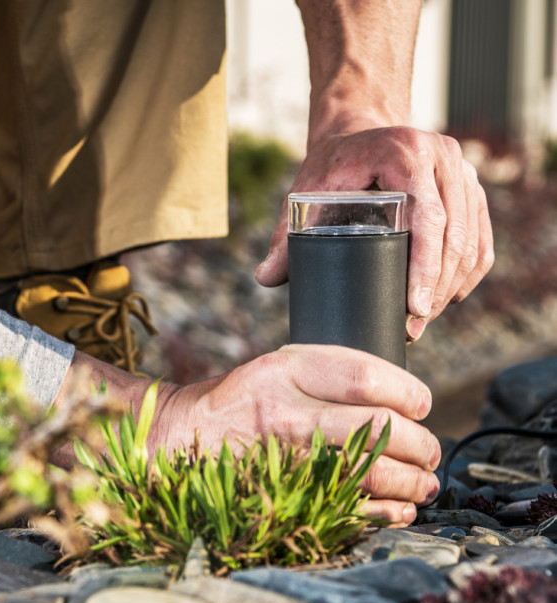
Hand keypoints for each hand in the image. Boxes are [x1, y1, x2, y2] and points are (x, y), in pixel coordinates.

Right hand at [151, 344, 440, 525]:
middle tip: (429, 450)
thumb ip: (328, 372)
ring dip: (412, 481)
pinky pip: (351, 510)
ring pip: (370, 472)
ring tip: (423, 482)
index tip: (421, 404)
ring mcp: (282, 457)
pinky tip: (399, 508)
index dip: (409, 393)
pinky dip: (387, 513)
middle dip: (420, 443)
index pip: (366, 377)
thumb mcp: (274, 366)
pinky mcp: (281, 494)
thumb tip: (400, 394)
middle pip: (377, 426)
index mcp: (283, 370)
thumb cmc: (239, 401)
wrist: (180, 438)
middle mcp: (283, 411)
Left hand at [255, 125, 493, 340]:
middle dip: (437, 287)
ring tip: (425, 319)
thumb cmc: (331, 164)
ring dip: (453, 284)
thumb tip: (265, 278)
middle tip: (415, 325)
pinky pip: (481, 236)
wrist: (358, 133)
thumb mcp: (306, 192)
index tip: (414, 308)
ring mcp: (463, 171)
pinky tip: (450, 296)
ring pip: (472, 239)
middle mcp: (444, 157)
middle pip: (455, 234)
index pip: (427, 217)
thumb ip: (287, 234)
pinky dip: (469, 270)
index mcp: (406, 153)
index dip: (425, 267)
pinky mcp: (471, 188)